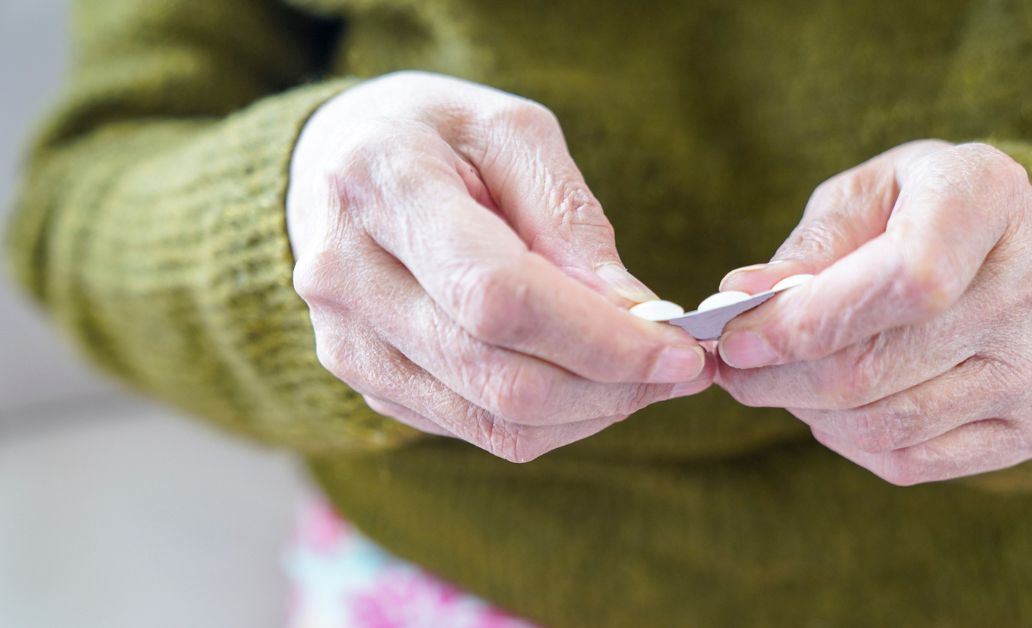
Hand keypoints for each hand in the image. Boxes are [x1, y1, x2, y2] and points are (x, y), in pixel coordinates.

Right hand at [287, 72, 711, 461]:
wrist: (339, 162)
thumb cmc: (438, 135)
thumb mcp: (513, 132)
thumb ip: (569, 220)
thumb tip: (633, 313)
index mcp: (382, 186)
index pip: (498, 297)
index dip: (599, 338)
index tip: (681, 349)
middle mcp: (347, 275)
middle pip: (499, 374)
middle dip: (611, 384)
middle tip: (682, 368)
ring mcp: (348, 339)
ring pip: (492, 420)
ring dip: (589, 412)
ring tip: (644, 375)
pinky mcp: (364, 379)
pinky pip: (474, 429)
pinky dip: (549, 419)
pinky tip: (586, 380)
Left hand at [716, 140, 1031, 484]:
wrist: (1007, 246)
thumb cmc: (913, 210)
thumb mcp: (860, 196)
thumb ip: (806, 248)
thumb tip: (737, 298)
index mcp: (987, 199)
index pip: (903, 282)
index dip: (808, 321)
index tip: (736, 337)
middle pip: (878, 367)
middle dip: (779, 376)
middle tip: (732, 367)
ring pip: (886, 424)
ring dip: (805, 411)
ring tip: (778, 380)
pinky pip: (912, 461)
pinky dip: (847, 442)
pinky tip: (831, 407)